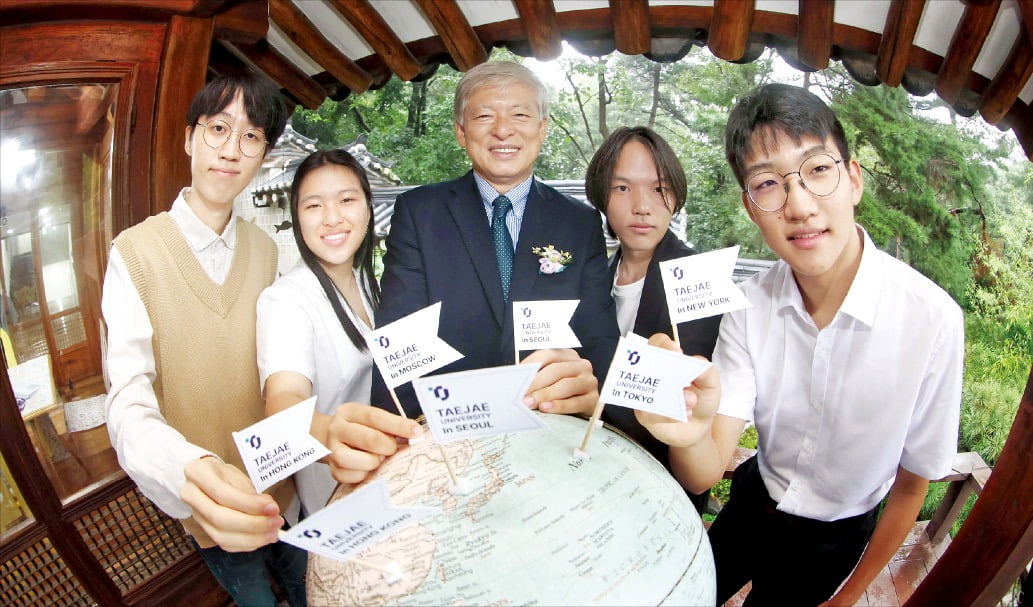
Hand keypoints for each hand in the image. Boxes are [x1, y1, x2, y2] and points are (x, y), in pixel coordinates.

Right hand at [181, 456, 282, 551]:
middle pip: (220, 519)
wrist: (206, 479)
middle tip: (276, 522)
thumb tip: (269, 509)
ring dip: (251, 538)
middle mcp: (191, 496)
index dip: (249, 504)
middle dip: (253, 524)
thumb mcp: (235, 474)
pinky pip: (224, 544)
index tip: (272, 508)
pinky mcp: (204, 530)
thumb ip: (250, 493)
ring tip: (273, 533)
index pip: (223, 494)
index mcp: (197, 473)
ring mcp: (196, 516)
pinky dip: (246, 544)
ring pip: (221, 536)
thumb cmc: (223, 474)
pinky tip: (262, 538)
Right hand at [326, 403, 422, 483]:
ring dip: (373, 462)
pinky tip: (366, 468)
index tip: (416, 432)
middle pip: (369, 439)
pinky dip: (363, 474)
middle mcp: (337, 428)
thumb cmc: (358, 429)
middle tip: (392, 449)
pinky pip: (349, 476)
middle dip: (388, 447)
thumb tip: (415, 435)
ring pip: (356, 460)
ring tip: (378, 459)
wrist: (328, 439)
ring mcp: (331, 449)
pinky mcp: (332, 468)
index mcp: (349, 411)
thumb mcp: (370, 420)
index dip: (399, 425)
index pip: (376, 417)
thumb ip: (389, 426)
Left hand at [520, 348, 598, 415]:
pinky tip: (546, 408)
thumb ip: (535, 377)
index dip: (530, 365)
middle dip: (536, 383)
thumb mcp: (549, 379)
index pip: (547, 355)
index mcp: (567, 355)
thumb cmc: (561, 391)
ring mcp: (589, 381)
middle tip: (521, 395)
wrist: (584, 406)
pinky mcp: (593, 399)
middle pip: (556, 370)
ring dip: (545, 394)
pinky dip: (559, 406)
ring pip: (566, 385)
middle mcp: (581, 365)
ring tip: (530, 403)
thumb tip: (514, 383)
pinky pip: (575, 402)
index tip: (516, 377)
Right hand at [633, 333, 720, 448]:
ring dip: (670, 394)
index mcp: (668, 362)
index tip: (676, 350)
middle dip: (658, 363)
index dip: (663, 344)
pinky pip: (648, 412)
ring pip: (646, 387)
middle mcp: (652, 374)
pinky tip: (684, 414)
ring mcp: (645, 393)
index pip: (657, 344)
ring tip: (691, 400)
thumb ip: (706, 370)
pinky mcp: (643, 414)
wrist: (699, 429)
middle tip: (679, 376)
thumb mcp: (711, 384)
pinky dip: (667, 414)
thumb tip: (693, 360)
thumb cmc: (701, 400)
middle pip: (642, 359)